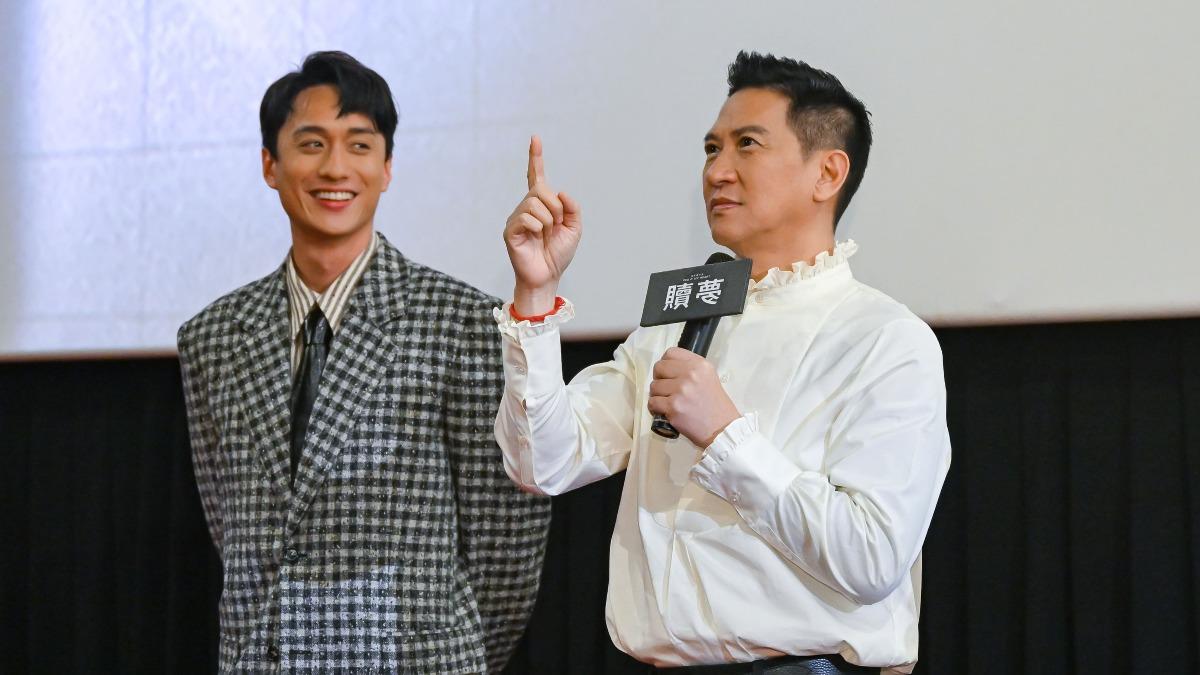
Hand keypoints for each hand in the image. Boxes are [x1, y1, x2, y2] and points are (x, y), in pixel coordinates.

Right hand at [503, 135, 582, 314]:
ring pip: (534, 203)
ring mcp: (517, 218)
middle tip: (556, 226)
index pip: (537, 177)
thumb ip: (572, 208)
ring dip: (548, 219)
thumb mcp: (574, 229)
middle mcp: (526, 207)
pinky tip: (537, 238)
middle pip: (541, 189)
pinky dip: (538, 227)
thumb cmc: (557, 254)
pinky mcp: (510, 230)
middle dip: (556, 207)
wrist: (547, 276)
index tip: (535, 138)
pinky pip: (527, 217)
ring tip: (547, 234)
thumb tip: (560, 191)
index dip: (535, 158)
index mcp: (542, 205)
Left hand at [647, 348, 740, 446]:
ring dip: (657, 395)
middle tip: (665, 390)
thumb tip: (668, 369)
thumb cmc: (715, 406)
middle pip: (659, 368)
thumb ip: (691, 370)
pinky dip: (654, 408)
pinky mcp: (674, 406)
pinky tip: (663, 411)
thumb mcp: (708, 378)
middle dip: (659, 379)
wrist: (722, 429)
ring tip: (667, 402)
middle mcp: (690, 374)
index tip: (668, 374)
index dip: (665, 363)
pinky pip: (652, 402)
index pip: (671, 353)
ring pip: (654, 386)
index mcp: (699, 364)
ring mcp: (681, 390)